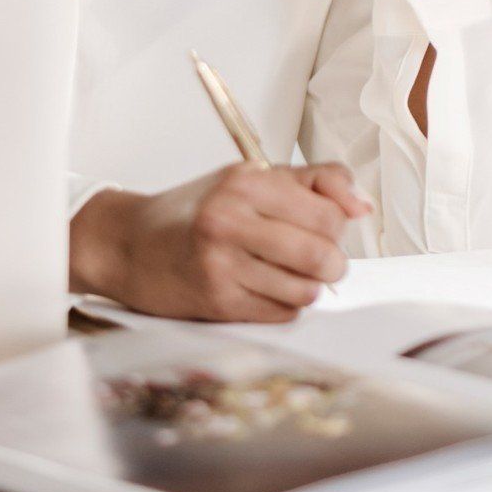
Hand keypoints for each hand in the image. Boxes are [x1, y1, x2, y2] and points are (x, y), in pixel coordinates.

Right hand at [70, 163, 373, 321]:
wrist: (128, 244)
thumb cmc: (195, 211)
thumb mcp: (250, 178)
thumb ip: (315, 182)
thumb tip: (363, 206)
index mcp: (246, 183)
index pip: (330, 215)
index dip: (337, 228)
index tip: (324, 230)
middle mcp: (231, 220)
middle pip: (323, 256)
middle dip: (331, 264)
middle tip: (318, 260)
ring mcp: (222, 264)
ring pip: (306, 291)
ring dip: (307, 287)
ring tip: (287, 275)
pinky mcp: (217, 301)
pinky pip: (282, 314)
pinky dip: (284, 306)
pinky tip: (264, 289)